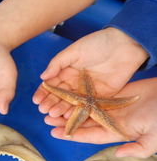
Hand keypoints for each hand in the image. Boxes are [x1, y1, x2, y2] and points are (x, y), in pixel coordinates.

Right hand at [33, 28, 148, 117]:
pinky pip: (86, 107)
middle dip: (50, 103)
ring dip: (60, 109)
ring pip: (70, 103)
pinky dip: (77, 112)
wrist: (125, 45)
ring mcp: (86, 92)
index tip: (36, 100)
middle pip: (59, 96)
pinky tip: (68, 116)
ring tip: (52, 115)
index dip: (43, 92)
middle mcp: (74, 83)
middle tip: (43, 110)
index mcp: (66, 71)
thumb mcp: (73, 51)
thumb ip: (57, 64)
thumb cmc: (97, 44)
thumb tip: (42, 77)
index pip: (51, 85)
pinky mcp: (99, 97)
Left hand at [43, 77, 156, 157]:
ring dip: (69, 109)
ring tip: (52, 107)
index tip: (54, 133)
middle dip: (65, 122)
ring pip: (85, 109)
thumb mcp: (154, 137)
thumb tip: (118, 153)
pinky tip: (67, 95)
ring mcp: (111, 107)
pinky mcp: (114, 95)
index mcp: (117, 132)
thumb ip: (138, 148)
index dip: (72, 134)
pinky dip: (80, 96)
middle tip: (46, 119)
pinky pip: (93, 96)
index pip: (89, 135)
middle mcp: (111, 121)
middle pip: (83, 122)